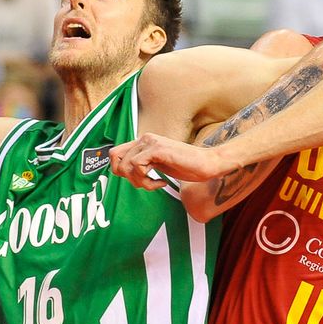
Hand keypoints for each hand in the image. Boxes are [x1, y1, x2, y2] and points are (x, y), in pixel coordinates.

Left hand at [110, 133, 224, 188]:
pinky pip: (138, 167)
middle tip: (145, 183)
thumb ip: (142, 164)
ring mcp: (151, 142)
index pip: (115, 153)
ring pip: (126, 165)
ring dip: (140, 182)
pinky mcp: (158, 149)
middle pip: (115, 158)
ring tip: (156, 184)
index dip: (120, 171)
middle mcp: (145, 138)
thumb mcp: (158, 164)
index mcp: (144, 141)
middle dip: (127, 177)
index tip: (139, 180)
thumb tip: (123, 172)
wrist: (207, 164)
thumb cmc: (187, 166)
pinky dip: (147, 181)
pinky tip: (162, 182)